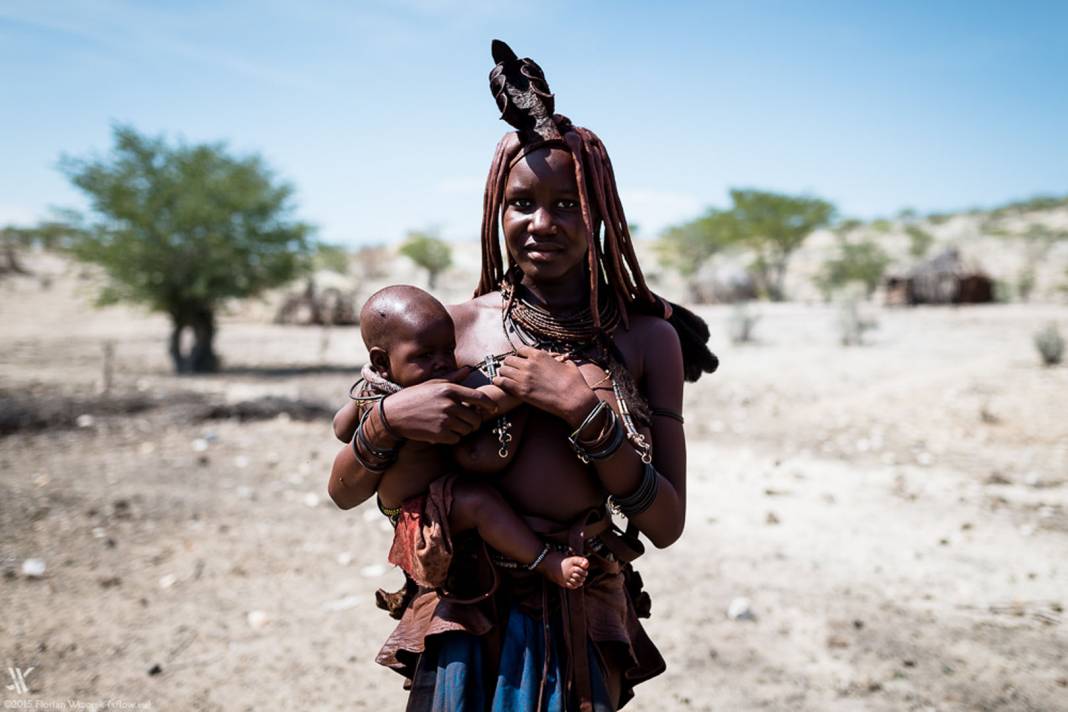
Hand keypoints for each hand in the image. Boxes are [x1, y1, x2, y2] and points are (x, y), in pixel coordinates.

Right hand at [380, 367, 497, 443]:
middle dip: (474, 422)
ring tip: (451, 425)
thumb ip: (453, 378)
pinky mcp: (439, 434)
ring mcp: (444, 419)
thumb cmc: (414, 397)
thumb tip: (468, 369)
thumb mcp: (433, 383)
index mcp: (449, 389)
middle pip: (475, 418)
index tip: (493, 409)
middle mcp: (449, 404)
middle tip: (467, 421)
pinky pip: (456, 439)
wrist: (393, 414)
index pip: (479, 398)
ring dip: (463, 430)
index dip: (490, 405)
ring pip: (467, 430)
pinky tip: (443, 432)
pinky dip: (452, 437)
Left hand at [492, 345, 597, 426]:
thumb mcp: (568, 365)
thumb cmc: (574, 383)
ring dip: (504, 373)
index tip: (520, 362)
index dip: (520, 356)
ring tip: (506, 378)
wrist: (574, 399)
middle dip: (510, 365)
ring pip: (503, 369)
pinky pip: (501, 382)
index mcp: (540, 355)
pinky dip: (499, 382)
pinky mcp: (521, 391)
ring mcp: (524, 377)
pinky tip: (500, 384)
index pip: (520, 350)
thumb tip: (561, 358)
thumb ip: (560, 359)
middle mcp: (529, 363)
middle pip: (509, 359)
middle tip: (512, 372)